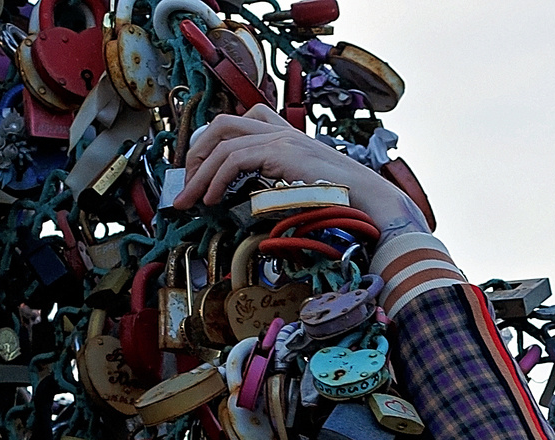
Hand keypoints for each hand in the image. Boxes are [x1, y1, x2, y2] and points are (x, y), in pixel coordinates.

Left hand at [172, 105, 425, 237]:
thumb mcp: (305, 186)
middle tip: (185, 184)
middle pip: (222, 125)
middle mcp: (280, 130)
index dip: (212, 144)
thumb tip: (251, 200)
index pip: (239, 123)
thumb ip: (280, 183)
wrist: (370, 201)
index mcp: (286, 135)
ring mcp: (280, 137)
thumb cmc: (344, 201)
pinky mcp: (279, 151)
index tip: (200, 172)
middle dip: (197, 154)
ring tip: (191, 198)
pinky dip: (216, 179)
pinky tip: (213, 199)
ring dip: (200, 172)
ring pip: (222, 142)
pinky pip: (233, 159)